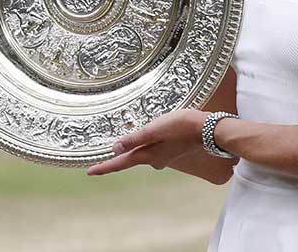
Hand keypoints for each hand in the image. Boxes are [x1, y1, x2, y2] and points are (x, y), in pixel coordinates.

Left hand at [87, 109, 205, 175]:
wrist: (209, 130)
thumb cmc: (181, 126)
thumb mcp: (154, 130)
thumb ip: (134, 139)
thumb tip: (114, 148)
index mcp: (148, 155)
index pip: (121, 162)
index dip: (104, 167)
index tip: (89, 172)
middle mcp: (155, 159)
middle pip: (131, 158)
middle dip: (118, 157)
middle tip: (101, 160)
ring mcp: (165, 156)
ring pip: (143, 152)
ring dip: (133, 148)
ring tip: (122, 144)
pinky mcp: (172, 149)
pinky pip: (153, 148)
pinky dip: (146, 143)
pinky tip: (147, 137)